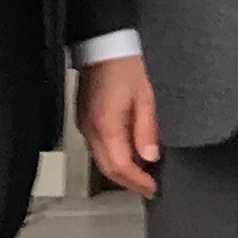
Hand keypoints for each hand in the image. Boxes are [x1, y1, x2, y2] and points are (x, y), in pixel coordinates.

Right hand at [77, 54, 162, 198]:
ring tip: (143, 175)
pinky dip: (113, 158)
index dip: (137, 181)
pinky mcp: (84, 121)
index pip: (120, 166)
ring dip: (121, 171)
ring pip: (101, 160)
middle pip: (108, 168)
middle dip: (129, 182)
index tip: (152, 189)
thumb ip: (146, 130)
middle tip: (148, 187)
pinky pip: (98, 148)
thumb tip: (150, 158)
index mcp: (107, 126)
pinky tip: (129, 156)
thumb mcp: (145, 98)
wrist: (102, 49)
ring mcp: (84, 127)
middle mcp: (91, 131)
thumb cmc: (126, 69)